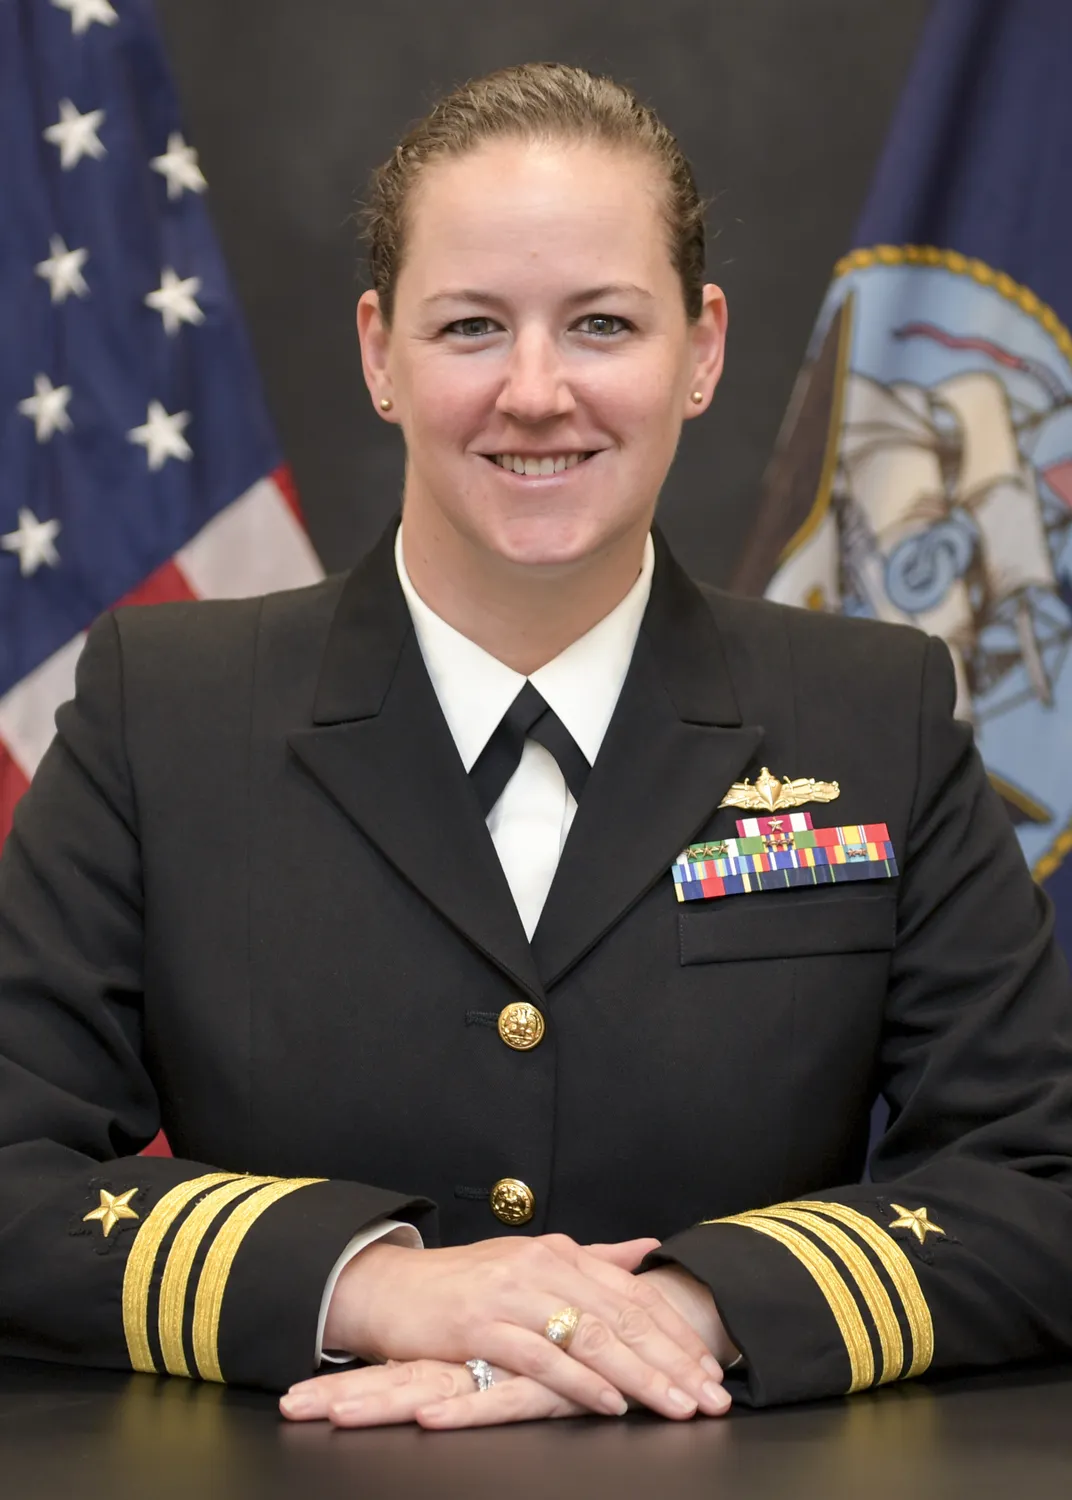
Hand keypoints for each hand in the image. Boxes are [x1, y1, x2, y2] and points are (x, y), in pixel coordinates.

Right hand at [292, 1233, 729, 1421]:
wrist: (391, 1289)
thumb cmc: (464, 1283)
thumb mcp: (531, 1262)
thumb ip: (592, 1258)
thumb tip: (645, 1251)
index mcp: (560, 1252)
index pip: (633, 1293)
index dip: (676, 1332)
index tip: (710, 1367)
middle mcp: (542, 1266)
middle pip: (622, 1315)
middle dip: (673, 1358)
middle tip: (711, 1394)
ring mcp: (512, 1293)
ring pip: (591, 1336)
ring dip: (640, 1375)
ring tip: (676, 1404)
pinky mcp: (482, 1325)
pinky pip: (541, 1357)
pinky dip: (580, 1383)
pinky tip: (610, 1403)